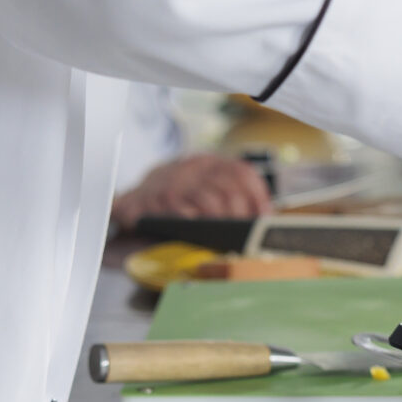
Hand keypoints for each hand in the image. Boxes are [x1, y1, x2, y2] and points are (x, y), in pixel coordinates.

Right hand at [110, 154, 272, 233]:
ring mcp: (176, 183)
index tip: (264, 217)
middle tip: (244, 235)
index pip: (242, 172)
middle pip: (229, 190)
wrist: (138, 197)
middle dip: (240, 217)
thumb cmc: (179, 194)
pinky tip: (202, 234)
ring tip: (226, 239)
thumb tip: (263, 218)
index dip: (258, 196)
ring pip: (210, 203)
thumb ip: (228, 194)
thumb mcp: (202, 184)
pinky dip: (197, 226)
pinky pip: (184, 213)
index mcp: (210, 163)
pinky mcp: (159, 202)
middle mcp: (194, 167)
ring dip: (222, 225)